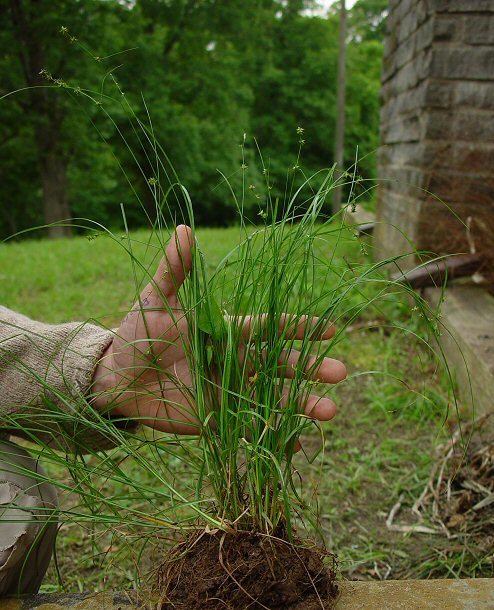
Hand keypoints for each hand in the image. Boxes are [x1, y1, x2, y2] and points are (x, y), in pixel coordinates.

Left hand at [91, 225, 345, 433]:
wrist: (114, 376)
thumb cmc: (137, 332)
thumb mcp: (156, 299)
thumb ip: (174, 270)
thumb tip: (183, 229)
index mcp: (226, 331)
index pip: (269, 327)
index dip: (298, 327)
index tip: (329, 329)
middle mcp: (235, 360)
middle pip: (280, 363)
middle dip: (309, 367)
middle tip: (340, 372)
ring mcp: (228, 390)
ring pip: (272, 397)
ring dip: (300, 404)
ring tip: (329, 412)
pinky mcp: (216, 419)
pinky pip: (250, 429)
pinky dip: (273, 438)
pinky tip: (297, 446)